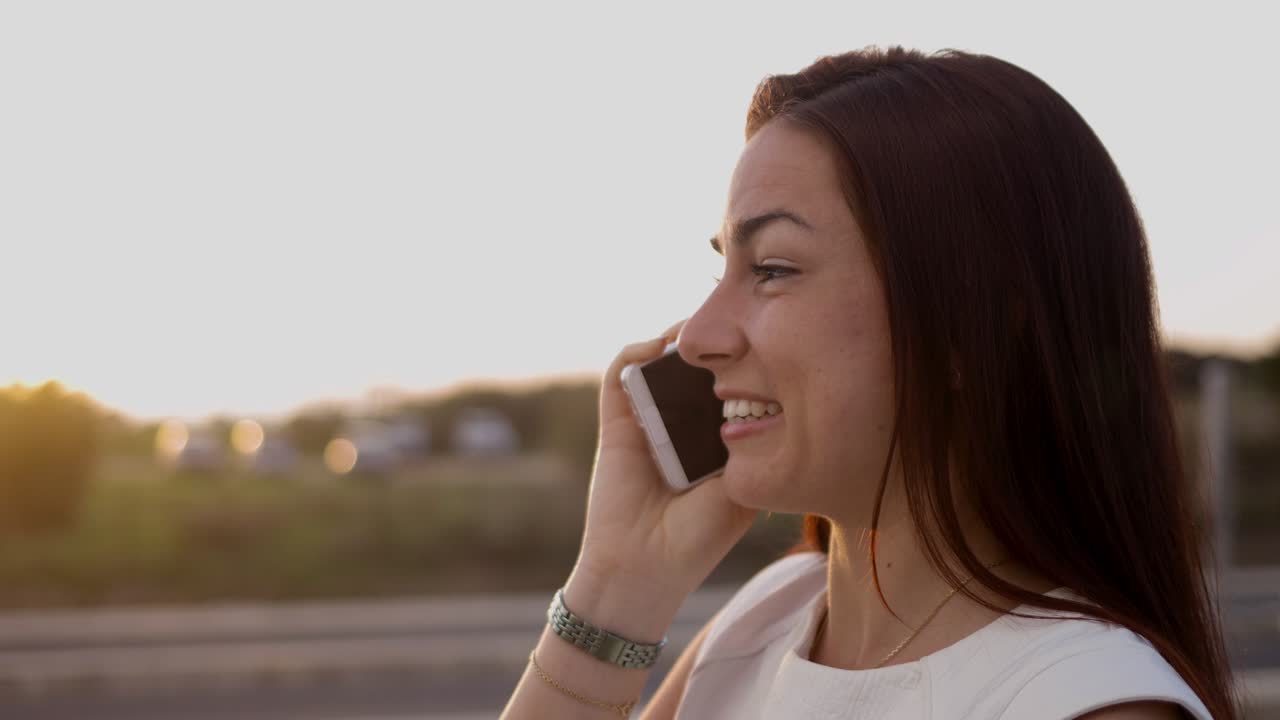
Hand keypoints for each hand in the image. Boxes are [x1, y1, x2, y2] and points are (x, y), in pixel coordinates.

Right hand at [573, 320, 758, 600]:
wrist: (644, 569)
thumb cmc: (698, 539)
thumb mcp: (744, 489)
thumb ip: (756, 445)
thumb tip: (785, 395)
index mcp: (714, 441)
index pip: (729, 385)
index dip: (743, 359)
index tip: (764, 336)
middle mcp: (681, 426)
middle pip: (695, 368)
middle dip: (713, 343)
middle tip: (732, 318)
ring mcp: (646, 421)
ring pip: (658, 362)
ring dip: (676, 338)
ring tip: (697, 326)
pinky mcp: (616, 423)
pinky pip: (620, 374)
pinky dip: (635, 352)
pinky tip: (656, 347)